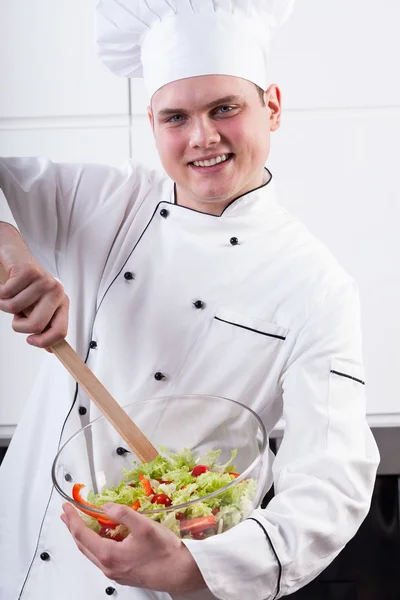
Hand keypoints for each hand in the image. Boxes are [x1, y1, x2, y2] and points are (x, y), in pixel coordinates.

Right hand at [0, 225, 68, 347]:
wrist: (15, 255)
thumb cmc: (26, 285)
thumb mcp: (36, 308)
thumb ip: (44, 326)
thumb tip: (50, 349)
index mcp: (61, 303)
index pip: (60, 332)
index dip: (43, 342)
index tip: (30, 340)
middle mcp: (56, 292)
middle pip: (37, 325)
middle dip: (19, 325)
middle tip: (17, 316)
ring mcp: (44, 281)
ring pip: (16, 309)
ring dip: (6, 305)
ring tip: (11, 295)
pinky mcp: (30, 272)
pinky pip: (6, 294)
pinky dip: (0, 292)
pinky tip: (6, 284)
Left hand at [61, 502, 205, 593]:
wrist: (181, 573)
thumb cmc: (165, 551)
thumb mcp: (145, 526)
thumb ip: (123, 514)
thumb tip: (105, 507)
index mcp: (109, 555)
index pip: (82, 534)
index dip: (72, 519)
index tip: (66, 506)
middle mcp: (108, 567)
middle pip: (82, 545)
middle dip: (73, 527)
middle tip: (67, 513)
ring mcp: (115, 572)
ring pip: (91, 553)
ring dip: (83, 536)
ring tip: (79, 523)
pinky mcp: (123, 573)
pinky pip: (102, 557)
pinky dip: (95, 543)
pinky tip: (101, 536)